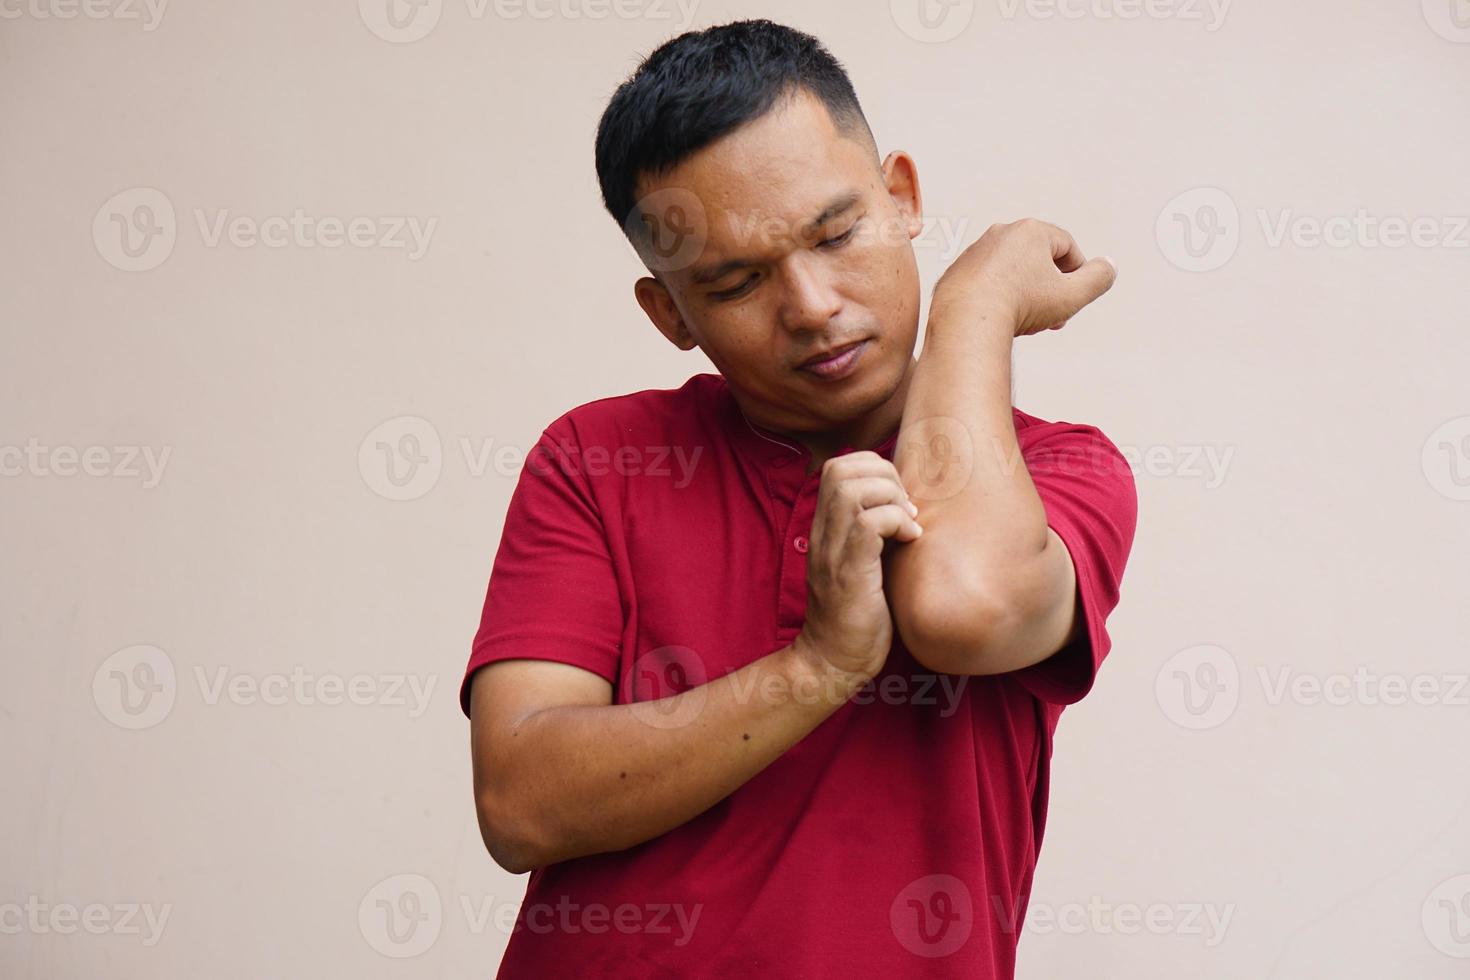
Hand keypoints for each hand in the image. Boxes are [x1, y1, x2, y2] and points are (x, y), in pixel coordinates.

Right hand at [797, 452, 923, 684]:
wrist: (834, 661)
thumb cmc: (858, 615)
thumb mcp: (862, 563)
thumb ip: (873, 533)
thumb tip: (909, 506)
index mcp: (826, 527)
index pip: (837, 466)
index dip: (873, 467)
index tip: (898, 498)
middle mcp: (823, 533)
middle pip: (841, 468)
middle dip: (884, 476)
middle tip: (905, 509)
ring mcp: (832, 552)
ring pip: (852, 489)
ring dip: (891, 497)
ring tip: (907, 524)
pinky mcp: (848, 572)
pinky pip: (867, 524)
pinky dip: (895, 522)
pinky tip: (910, 541)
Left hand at [930, 218, 1116, 336]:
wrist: (965, 322)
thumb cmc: (1019, 306)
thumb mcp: (1072, 296)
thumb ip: (1098, 280)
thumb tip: (1109, 267)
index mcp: (1030, 231)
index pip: (1067, 248)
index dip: (1077, 275)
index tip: (1074, 300)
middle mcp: (999, 234)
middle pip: (1037, 261)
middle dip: (1050, 290)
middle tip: (1055, 318)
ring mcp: (974, 253)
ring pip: (1010, 273)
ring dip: (1024, 295)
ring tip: (1027, 322)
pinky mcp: (955, 273)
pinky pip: (984, 285)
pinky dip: (996, 299)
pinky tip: (1000, 321)